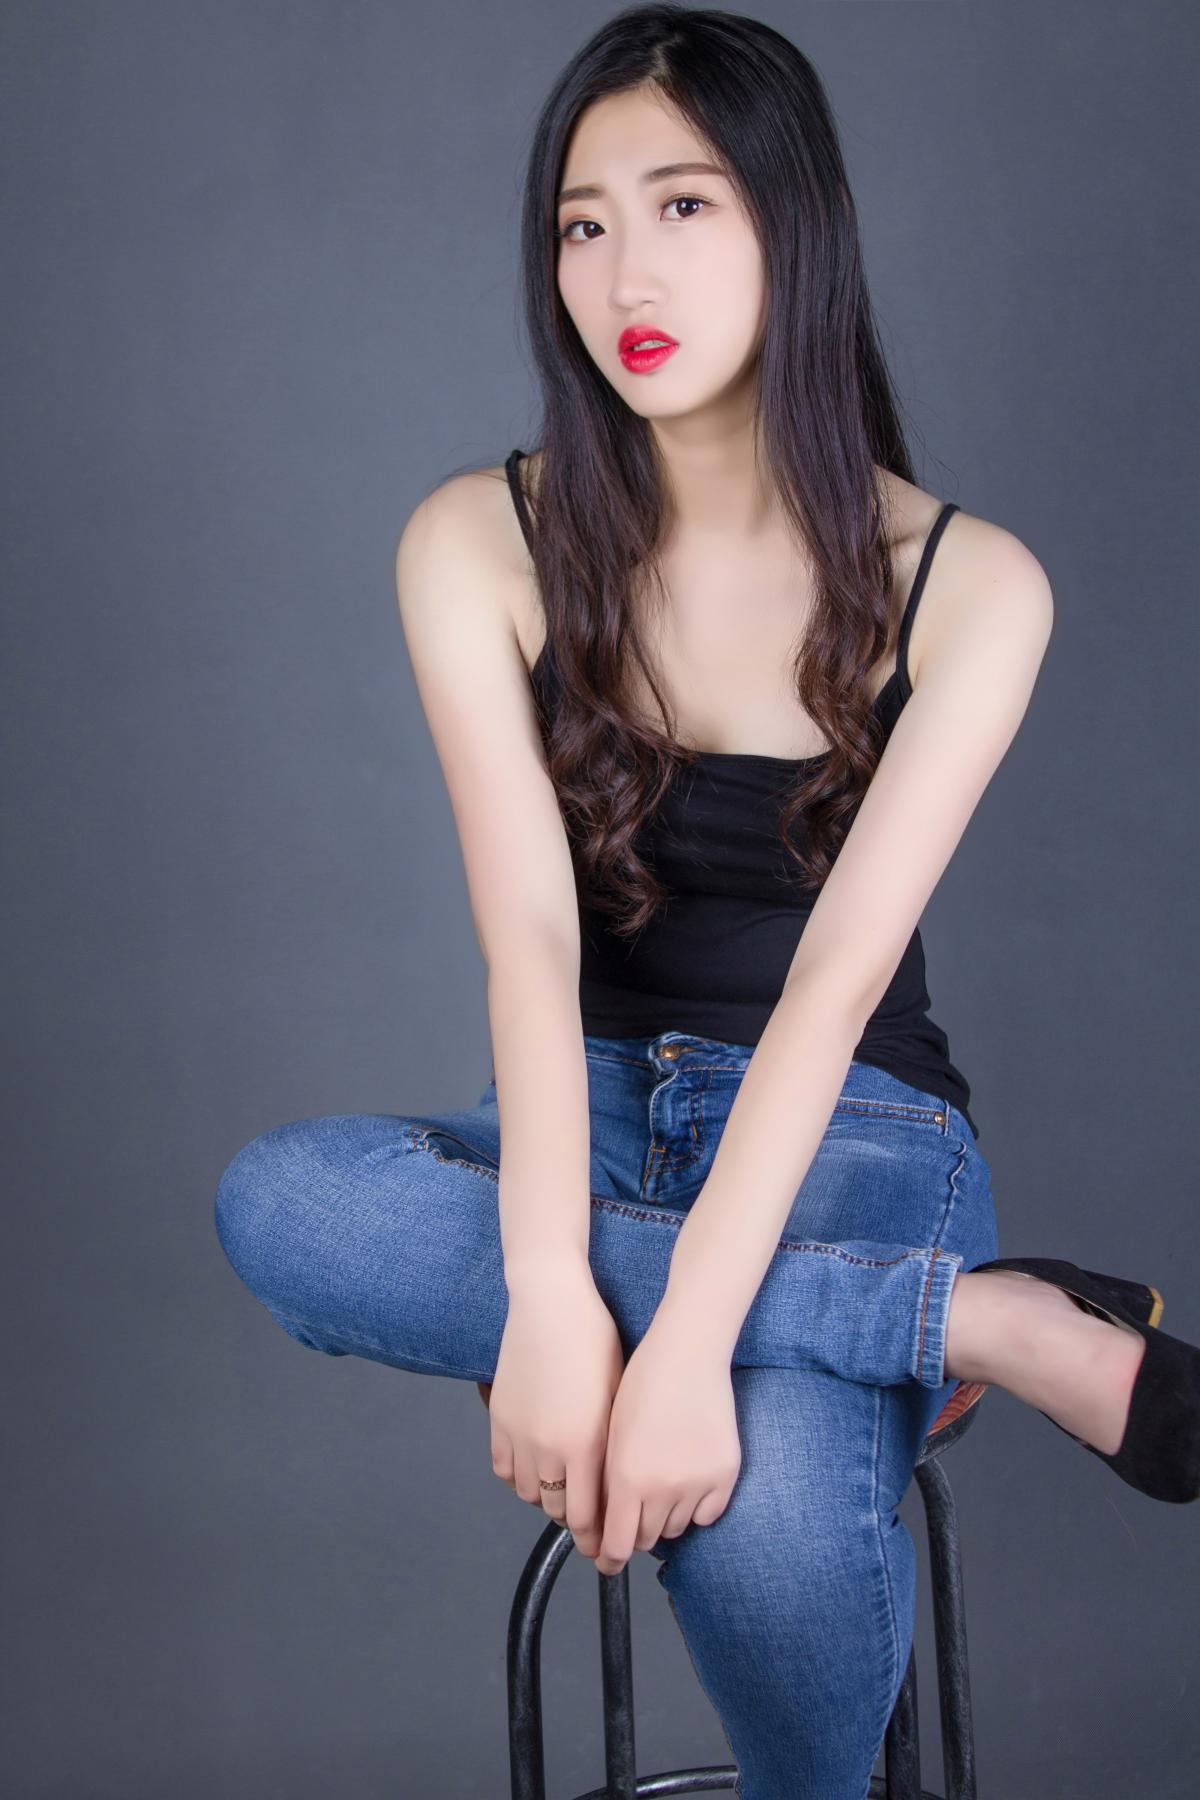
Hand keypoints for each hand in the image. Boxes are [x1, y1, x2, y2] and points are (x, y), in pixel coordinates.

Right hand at [484, 1256, 625, 1561]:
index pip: (588, 1516)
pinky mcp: (499, 1420)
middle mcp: (550, 1448)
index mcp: (587, 1444)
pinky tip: (536, 1468)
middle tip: (588, 1523)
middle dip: (575, 1522)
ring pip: (530, 1494)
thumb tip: (620, 1482)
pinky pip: (505, 1469)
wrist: (550, 1302)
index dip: (597, 1539)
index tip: (606, 1549)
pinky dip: (521, 1477)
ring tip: (563, 1490)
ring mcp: (519, 1435)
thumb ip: (615, 1445)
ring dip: (547, 1498)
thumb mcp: (619, 1395)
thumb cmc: (595, 1340)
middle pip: (558, 1511)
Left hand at [595, 1317, 740, 1576]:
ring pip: (676, 1527)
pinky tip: (688, 1480)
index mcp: (627, 1478)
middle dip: (635, 1531)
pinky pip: (708, 1515)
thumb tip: (609, 1525)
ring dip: (665, 1516)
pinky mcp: (725, 1475)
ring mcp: (698, 1483)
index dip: (609, 1559)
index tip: (606, 1561)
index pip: (618, 1544)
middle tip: (633, 1514)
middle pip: (646, 1539)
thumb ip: (610, 1485)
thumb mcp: (612, 1438)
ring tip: (662, 1483)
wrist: (687, 1354)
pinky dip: (696, 1507)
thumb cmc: (642, 1386)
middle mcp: (663, 1488)